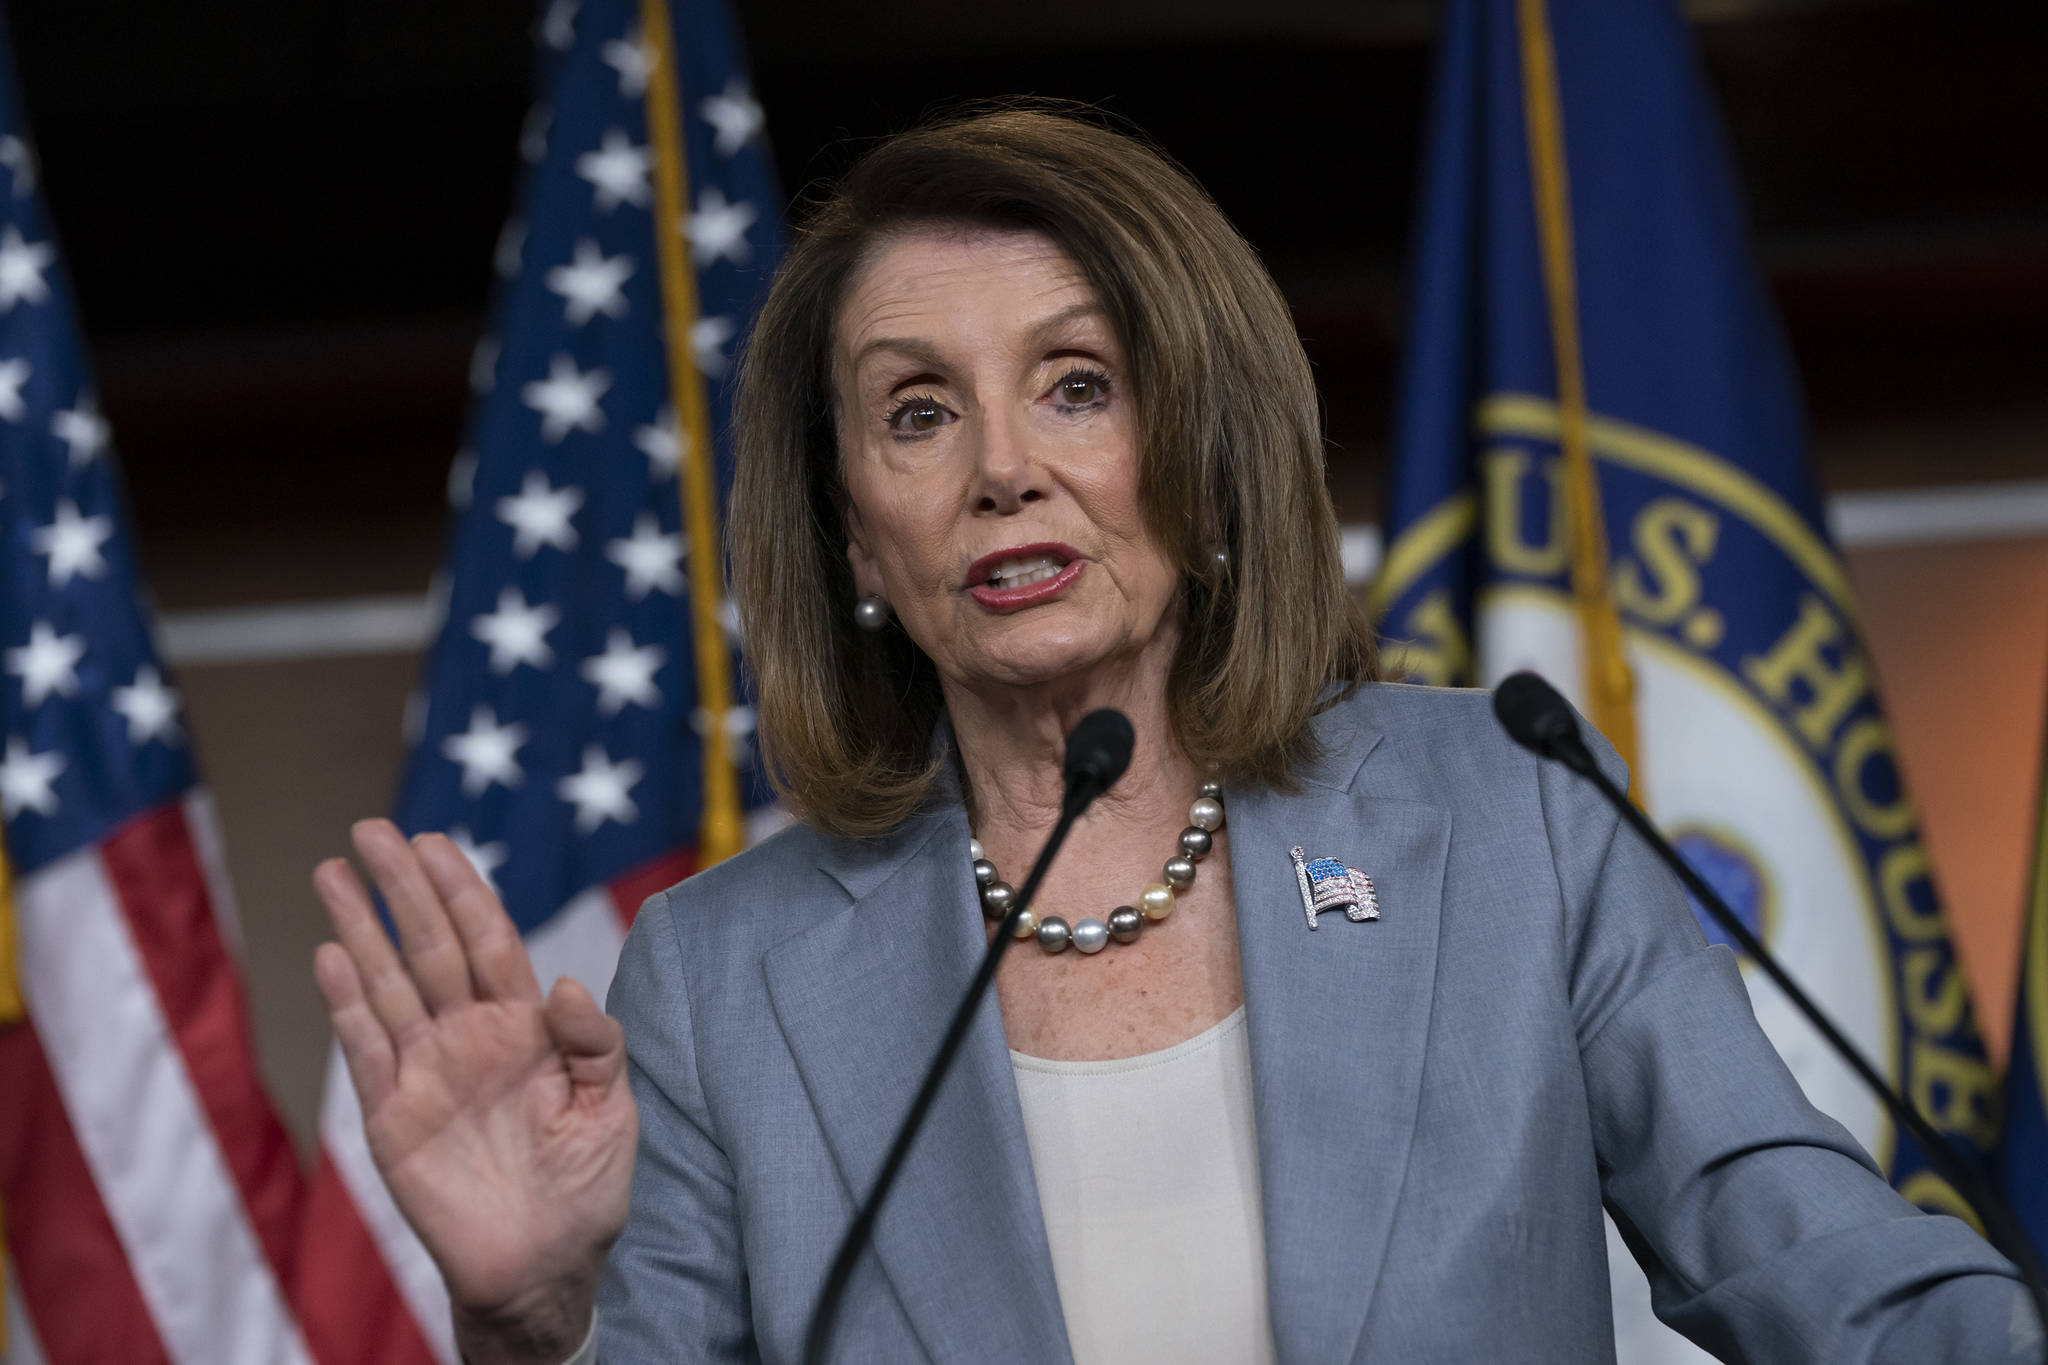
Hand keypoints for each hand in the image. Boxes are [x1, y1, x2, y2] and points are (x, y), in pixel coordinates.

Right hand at [312, 820, 637, 1359]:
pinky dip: (347, 1005)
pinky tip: (332, 956)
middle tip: (370, 831)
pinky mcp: (393, 1118)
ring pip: (388, 985)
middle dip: (401, 889)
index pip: (488, 941)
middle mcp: (470, 1038)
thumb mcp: (611, 1109)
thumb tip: (570, 985)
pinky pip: (366, 1050)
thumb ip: (596, 1044)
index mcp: (524, 1027)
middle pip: (430, 947)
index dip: (461, 891)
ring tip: (331, 875)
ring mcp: (427, 1073)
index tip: (435, 841)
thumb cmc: (587, 1186)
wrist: (546, 1266)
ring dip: (359, 930)